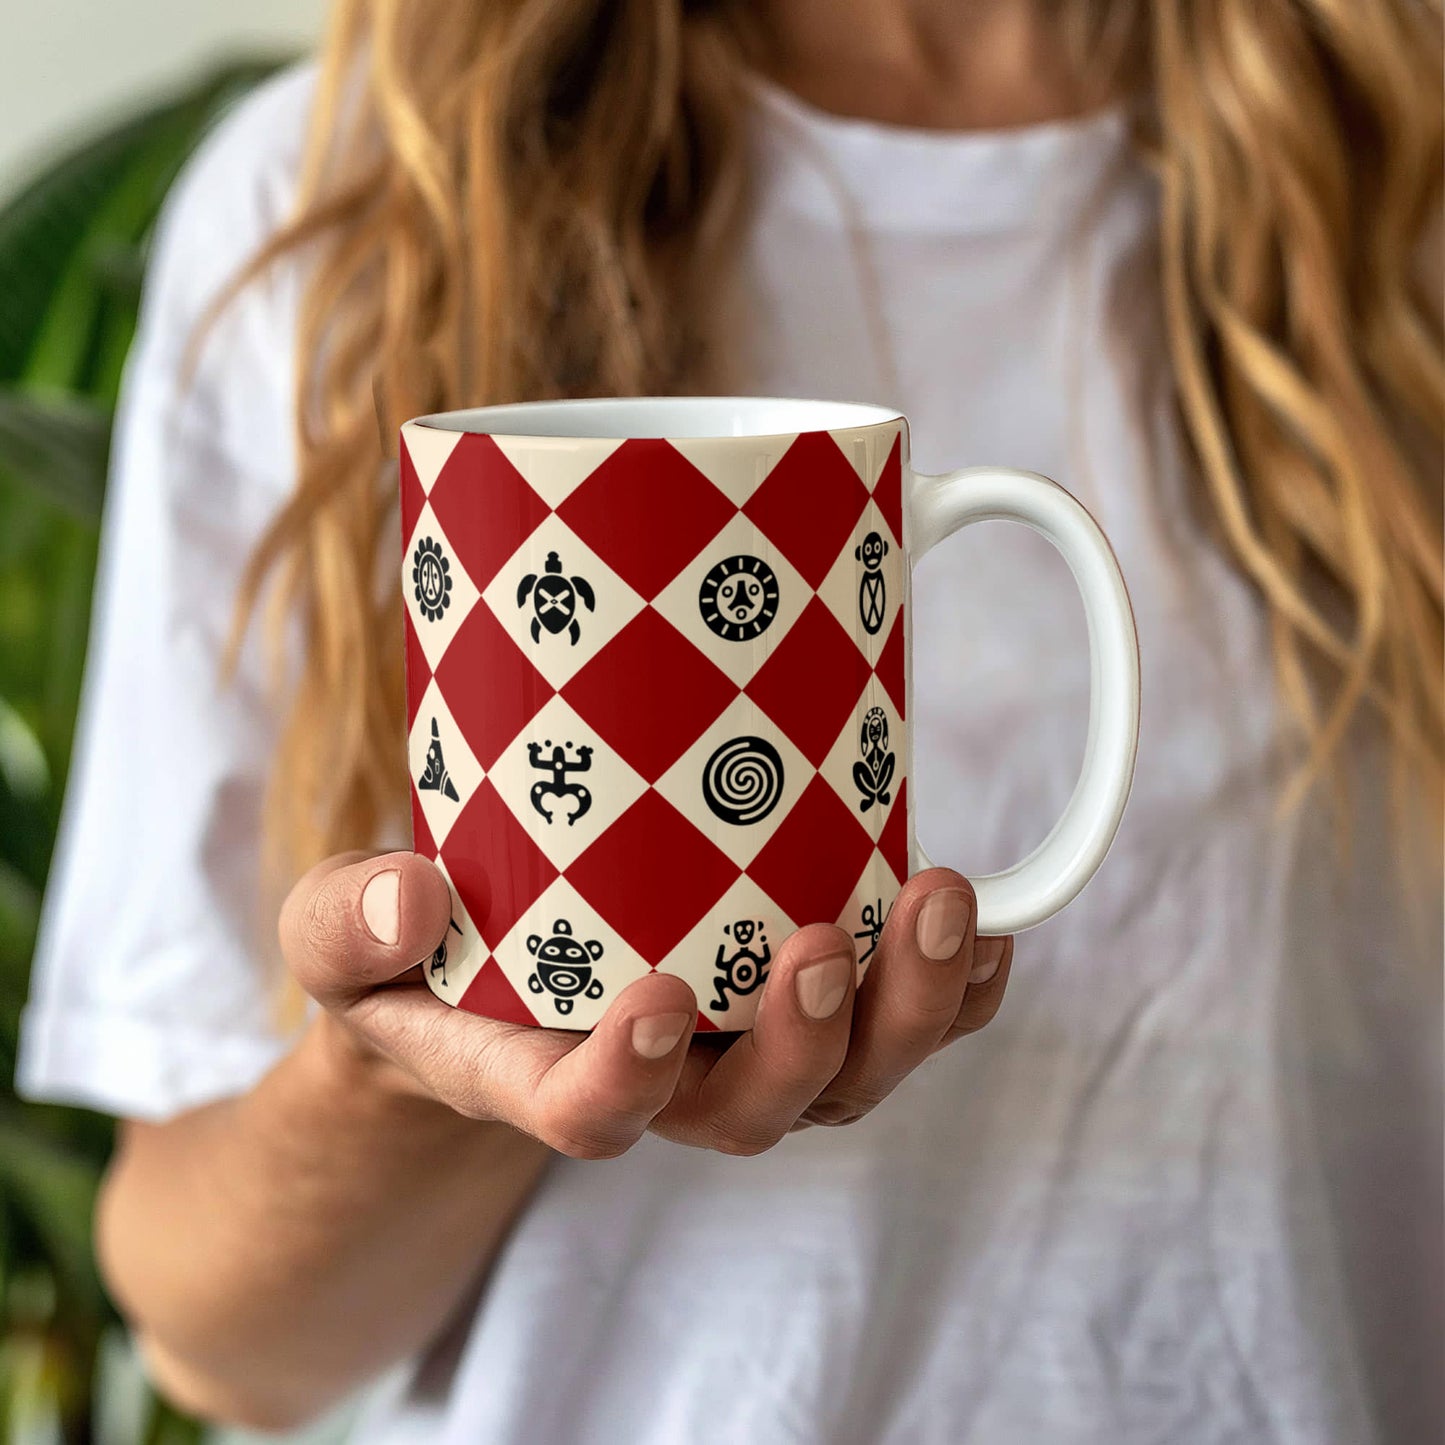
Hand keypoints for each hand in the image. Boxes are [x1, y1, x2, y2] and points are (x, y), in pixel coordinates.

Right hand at [280, 853, 1012, 1158]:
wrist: (480, 973)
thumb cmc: (411, 961)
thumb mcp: (341, 935)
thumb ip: (345, 922)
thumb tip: (410, 891)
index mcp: (536, 1075)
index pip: (586, 1119)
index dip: (628, 1083)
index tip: (660, 999)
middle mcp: (656, 1084)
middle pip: (753, 1114)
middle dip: (806, 1044)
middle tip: (828, 942)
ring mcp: (736, 1051)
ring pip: (843, 1079)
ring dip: (906, 1010)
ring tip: (943, 907)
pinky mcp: (793, 1004)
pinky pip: (893, 1030)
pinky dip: (954, 997)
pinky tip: (990, 936)